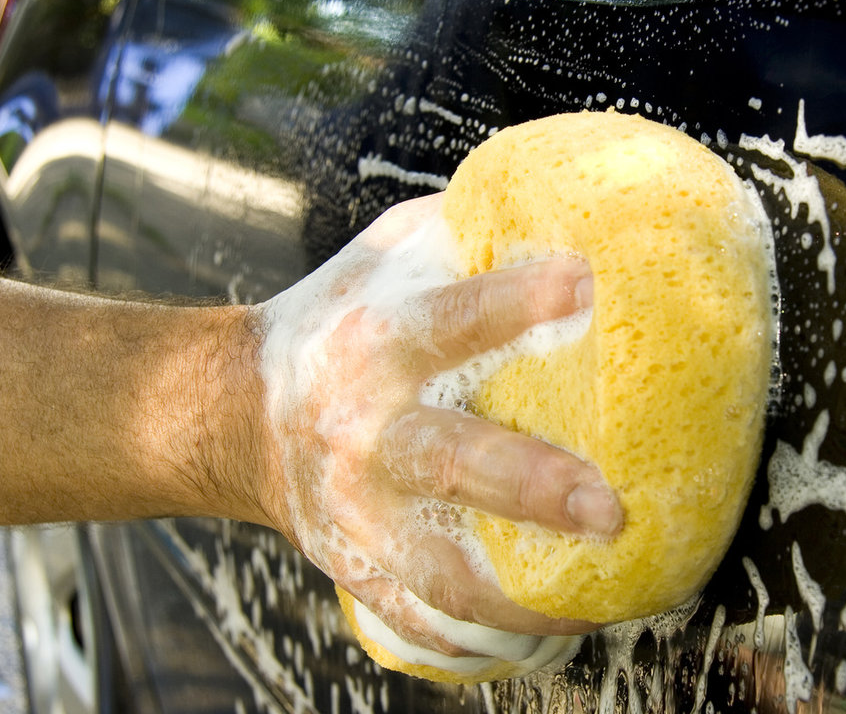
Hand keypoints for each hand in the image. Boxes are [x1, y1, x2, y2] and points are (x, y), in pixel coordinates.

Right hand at [253, 193, 621, 666]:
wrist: (237, 412)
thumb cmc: (338, 320)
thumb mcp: (388, 256)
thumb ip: (467, 232)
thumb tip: (579, 208)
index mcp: (378, 340)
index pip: (453, 317)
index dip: (518, 300)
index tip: (587, 284)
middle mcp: (366, 428)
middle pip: (450, 461)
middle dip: (530, 486)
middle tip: (609, 507)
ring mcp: (358, 509)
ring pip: (436, 569)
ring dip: (517, 596)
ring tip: (597, 606)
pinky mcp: (356, 563)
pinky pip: (421, 616)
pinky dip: (482, 637)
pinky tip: (550, 635)